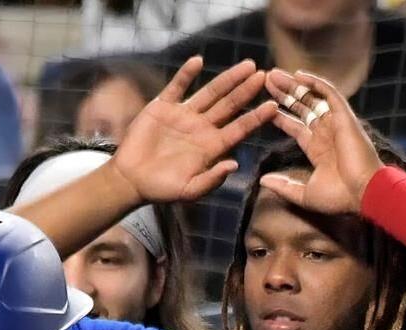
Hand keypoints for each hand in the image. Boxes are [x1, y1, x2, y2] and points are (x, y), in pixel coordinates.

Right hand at [110, 57, 276, 203]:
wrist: (132, 180)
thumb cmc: (162, 190)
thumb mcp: (189, 191)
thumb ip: (212, 180)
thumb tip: (234, 164)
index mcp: (211, 147)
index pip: (239, 129)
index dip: (256, 118)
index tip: (273, 106)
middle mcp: (202, 128)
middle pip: (230, 105)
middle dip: (247, 91)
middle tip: (264, 75)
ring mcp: (184, 115)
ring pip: (210, 92)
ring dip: (228, 79)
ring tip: (247, 66)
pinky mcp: (163, 107)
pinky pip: (177, 86)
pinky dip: (186, 74)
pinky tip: (198, 62)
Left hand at [260, 68, 383, 213]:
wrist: (362, 194)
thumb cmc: (338, 198)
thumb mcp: (303, 194)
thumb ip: (283, 186)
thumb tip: (262, 181)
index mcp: (317, 149)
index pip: (296, 126)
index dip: (280, 116)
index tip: (264, 106)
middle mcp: (326, 133)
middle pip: (302, 107)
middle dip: (284, 94)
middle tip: (266, 80)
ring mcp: (335, 123)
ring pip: (312, 97)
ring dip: (294, 85)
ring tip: (273, 74)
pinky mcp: (344, 117)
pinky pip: (330, 94)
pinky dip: (315, 83)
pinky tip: (298, 75)